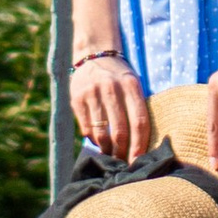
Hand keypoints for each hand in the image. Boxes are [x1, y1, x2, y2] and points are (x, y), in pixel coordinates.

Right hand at [71, 49, 152, 163]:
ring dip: (107, 150)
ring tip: (111, 155)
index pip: (139, 122)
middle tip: (123, 164)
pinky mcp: (77, 99)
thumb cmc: (119, 77)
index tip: (138, 162)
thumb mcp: (133, 85)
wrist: (94, 53)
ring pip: (102, 134)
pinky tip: (98, 141)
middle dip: (122, 153)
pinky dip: (94, 140)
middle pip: (120, 131)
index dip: (140, 146)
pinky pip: (87, 129)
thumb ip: (136, 109)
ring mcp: (93, 93)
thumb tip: (140, 146)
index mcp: (131, 85)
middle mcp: (112, 88)